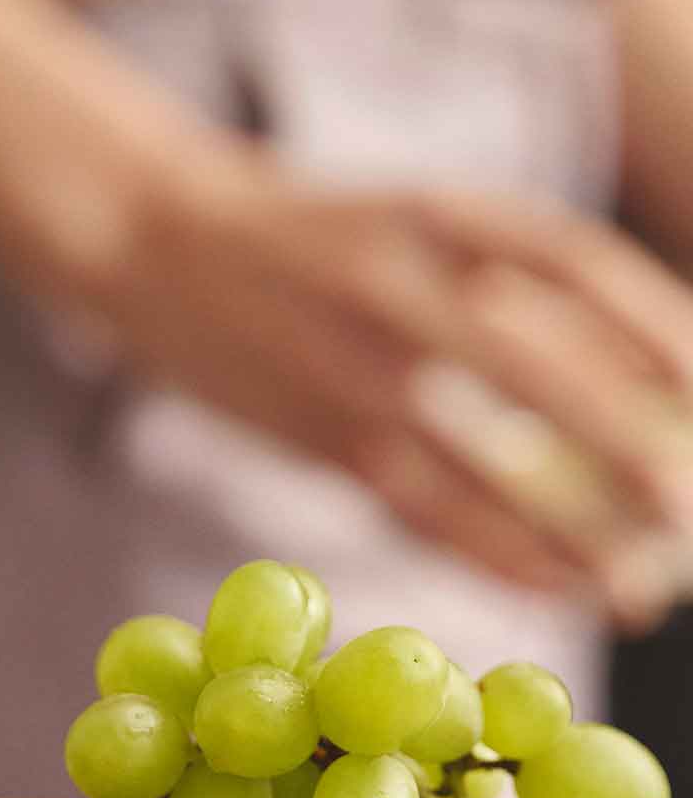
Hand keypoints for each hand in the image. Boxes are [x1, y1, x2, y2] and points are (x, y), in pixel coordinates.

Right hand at [91, 139, 692, 624]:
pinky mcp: (316, 433)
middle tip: (687, 506)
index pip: (571, 261)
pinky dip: (493, 554)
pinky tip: (553, 583)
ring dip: (568, 536)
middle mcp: (391, 281)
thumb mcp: (416, 219)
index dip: (653, 324)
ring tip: (638, 587)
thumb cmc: (319, 240)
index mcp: (434, 210)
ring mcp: (347, 363)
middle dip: (626, 446)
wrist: (158, 242)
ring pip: (473, 462)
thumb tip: (651, 381)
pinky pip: (417, 508)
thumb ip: (510, 281)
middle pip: (534, 365)